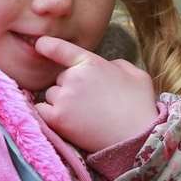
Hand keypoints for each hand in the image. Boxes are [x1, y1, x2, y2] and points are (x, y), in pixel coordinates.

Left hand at [33, 35, 160, 153]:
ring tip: (83, 115)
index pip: (60, 48)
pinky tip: (65, 121)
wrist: (138, 136)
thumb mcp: (137, 75)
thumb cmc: (141, 106)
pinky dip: (49, 114)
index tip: (39, 44)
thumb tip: (107, 66)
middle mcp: (74, 77)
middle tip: (90, 102)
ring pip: (51, 95)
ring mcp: (64, 98)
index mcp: (91, 63)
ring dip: (61, 102)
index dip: (47, 45)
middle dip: (70, 87)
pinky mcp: (58, 118)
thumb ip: (117, 65)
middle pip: (60, 79)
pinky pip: (41, 111)